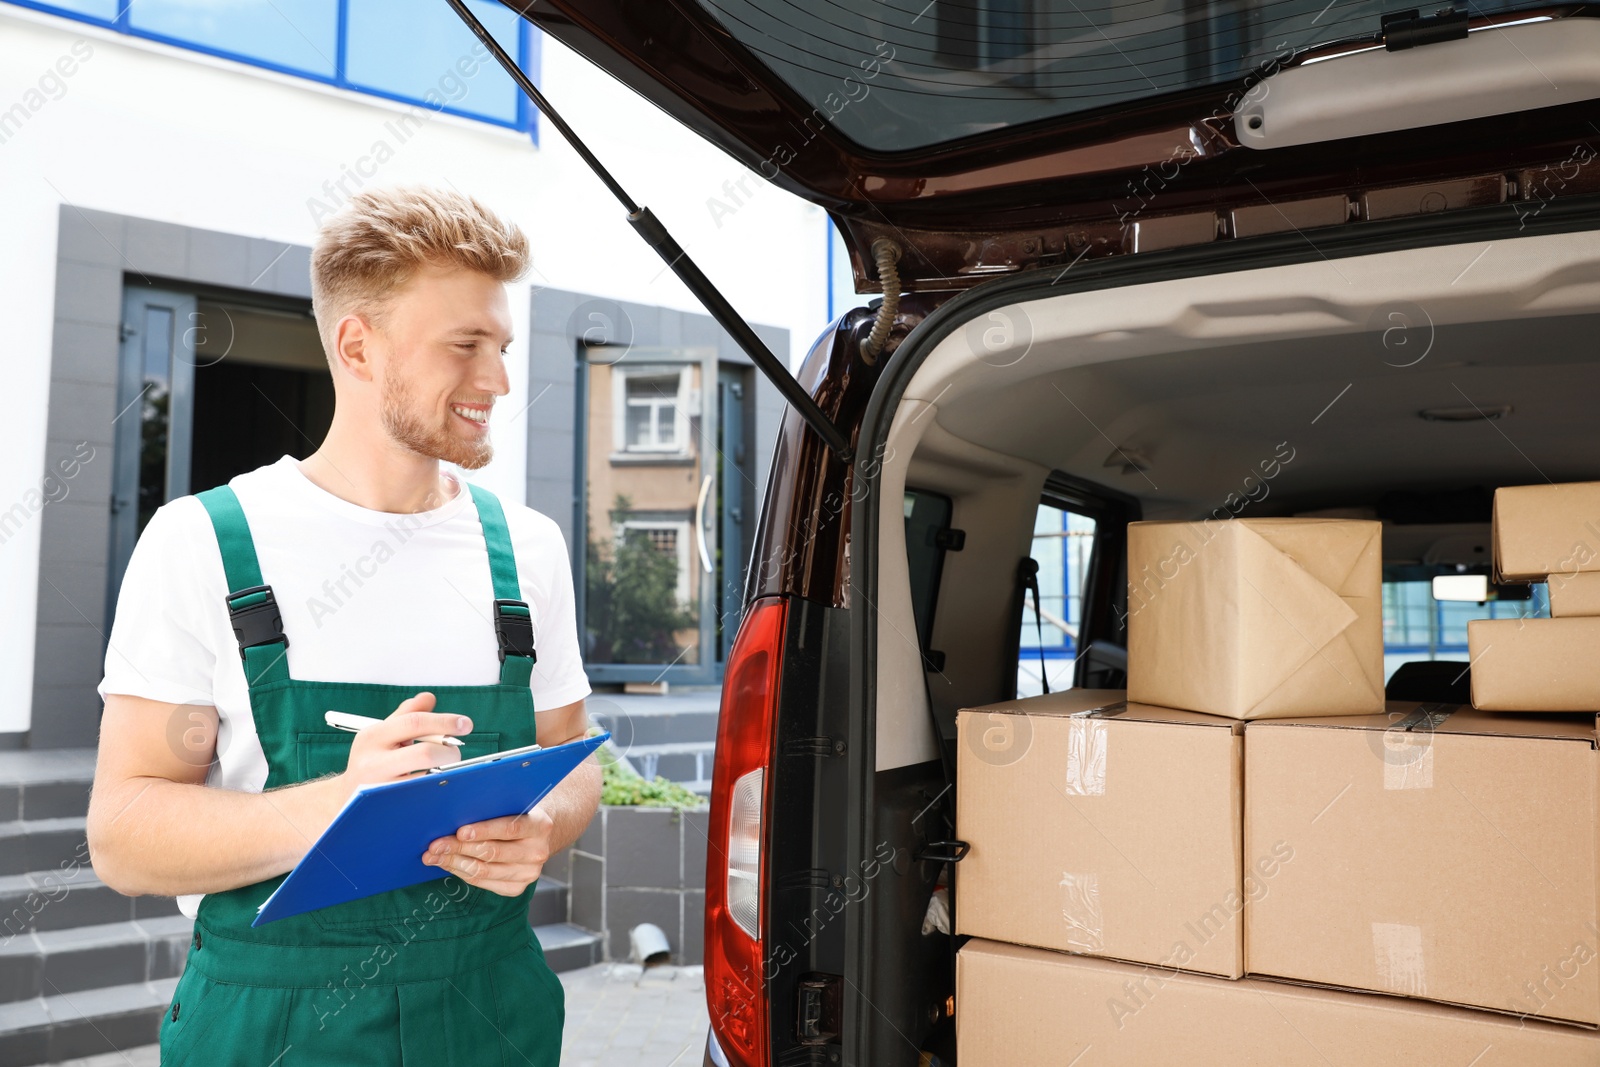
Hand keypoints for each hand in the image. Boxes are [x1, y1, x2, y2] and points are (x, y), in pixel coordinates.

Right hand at [338, 692, 465, 794]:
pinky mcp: (389, 810)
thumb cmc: (371, 763)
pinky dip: (436, 790)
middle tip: (455, 754)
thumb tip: (429, 697)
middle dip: (449, 752)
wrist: (345, 801)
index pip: (414, 722)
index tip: (466, 724)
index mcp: (372, 737)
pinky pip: (423, 799)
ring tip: (445, 771)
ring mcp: (379, 790)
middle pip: (425, 753)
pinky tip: (438, 787)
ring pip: (427, 780)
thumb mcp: (382, 736)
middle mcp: (372, 762)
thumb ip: (406, 715)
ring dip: (445, 774)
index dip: (445, 721)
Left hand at [420, 805, 554, 896]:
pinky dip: (461, 873)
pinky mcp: (517, 888)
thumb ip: (493, 809)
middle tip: (435, 845)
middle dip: (459, 848)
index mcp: (539, 826)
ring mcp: (528, 873)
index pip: (510, 828)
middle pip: (493, 852)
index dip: (483, 830)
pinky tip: (448, 865)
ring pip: (484, 871)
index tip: (460, 831)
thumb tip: (454, 814)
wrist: (536, 837)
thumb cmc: (517, 816)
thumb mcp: (513, 806)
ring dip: (454, 863)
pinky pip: (482, 883)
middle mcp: (537, 852)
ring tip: (434, 857)